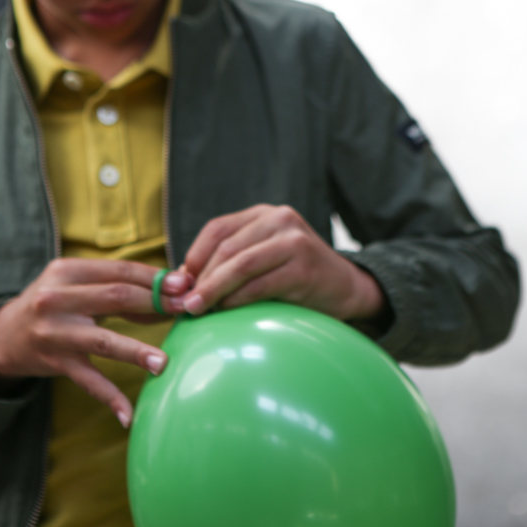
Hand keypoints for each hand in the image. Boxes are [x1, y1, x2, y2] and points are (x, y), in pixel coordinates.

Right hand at [0, 259, 192, 426]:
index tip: (184, 285)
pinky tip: (128, 416)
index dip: (154, 277)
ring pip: (104, 340)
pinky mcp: (54, 362)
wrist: (5, 336)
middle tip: (185, 311)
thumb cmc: (54, 304)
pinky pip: (88, 381)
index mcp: (67, 271)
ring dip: (136, 352)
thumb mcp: (75, 284)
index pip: (119, 270)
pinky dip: (109, 398)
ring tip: (164, 363)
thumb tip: (170, 290)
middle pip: (116, 298)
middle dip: (155, 303)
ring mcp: (55, 332)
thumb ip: (116, 285)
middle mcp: (57, 299)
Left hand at [171, 205, 384, 322]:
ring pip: (240, 264)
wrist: (347, 288)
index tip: (179, 284)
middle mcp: (280, 220)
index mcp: (264, 214)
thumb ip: (232, 262)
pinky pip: (260, 285)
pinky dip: (238, 300)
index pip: (217, 229)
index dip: (193, 256)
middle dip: (200, 278)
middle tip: (183, 303)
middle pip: (226, 247)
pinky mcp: (304, 268)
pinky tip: (226, 311)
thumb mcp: (264, 258)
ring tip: (196, 309)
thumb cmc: (296, 277)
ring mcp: (294, 241)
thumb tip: (183, 284)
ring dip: (213, 289)